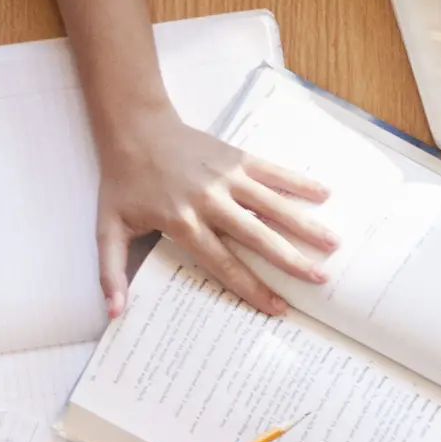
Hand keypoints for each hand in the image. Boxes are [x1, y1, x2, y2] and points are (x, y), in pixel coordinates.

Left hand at [93, 110, 336, 315]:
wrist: (133, 129)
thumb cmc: (122, 183)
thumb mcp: (108, 229)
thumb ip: (110, 272)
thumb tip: (113, 312)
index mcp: (183, 223)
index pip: (224, 263)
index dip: (252, 288)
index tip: (278, 308)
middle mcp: (210, 201)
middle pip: (257, 236)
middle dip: (290, 260)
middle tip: (320, 279)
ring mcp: (226, 177)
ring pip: (272, 204)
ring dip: (304, 224)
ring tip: (333, 243)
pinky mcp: (235, 157)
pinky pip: (272, 172)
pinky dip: (298, 182)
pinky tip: (325, 194)